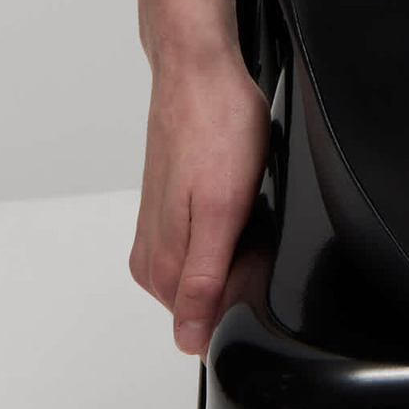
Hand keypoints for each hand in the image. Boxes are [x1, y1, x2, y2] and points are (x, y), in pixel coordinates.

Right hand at [129, 48, 271, 356]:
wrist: (199, 69)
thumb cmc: (216, 125)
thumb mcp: (222, 210)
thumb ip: (204, 279)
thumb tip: (188, 339)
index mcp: (161, 264)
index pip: (199, 324)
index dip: (239, 297)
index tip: (254, 254)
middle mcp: (154, 251)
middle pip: (203, 298)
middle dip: (237, 274)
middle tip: (254, 223)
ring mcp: (161, 226)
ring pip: (205, 268)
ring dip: (233, 249)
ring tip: (246, 205)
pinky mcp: (172, 205)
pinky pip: (204, 239)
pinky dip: (228, 227)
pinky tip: (239, 198)